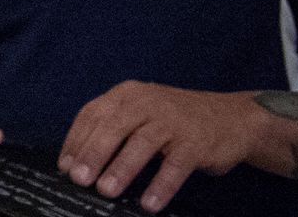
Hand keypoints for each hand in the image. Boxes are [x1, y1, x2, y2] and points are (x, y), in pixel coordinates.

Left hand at [59, 81, 267, 212]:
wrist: (232, 118)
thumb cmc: (175, 120)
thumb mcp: (140, 114)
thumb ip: (112, 130)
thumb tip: (78, 163)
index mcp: (126, 94)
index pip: (92, 115)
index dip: (76, 141)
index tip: (65, 166)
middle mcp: (147, 102)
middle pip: (113, 127)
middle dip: (93, 154)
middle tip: (79, 179)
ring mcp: (173, 120)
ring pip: (142, 144)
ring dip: (121, 169)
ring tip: (106, 191)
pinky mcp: (196, 141)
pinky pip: (176, 165)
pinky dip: (161, 184)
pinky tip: (149, 203)